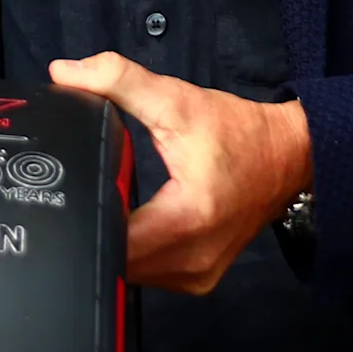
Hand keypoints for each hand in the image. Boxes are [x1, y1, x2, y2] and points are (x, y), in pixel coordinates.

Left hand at [49, 52, 311, 295]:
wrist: (289, 155)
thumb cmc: (239, 131)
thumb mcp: (177, 99)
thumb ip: (118, 81)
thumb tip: (63, 72)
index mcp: (188, 220)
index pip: (111, 238)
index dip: (84, 215)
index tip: (68, 191)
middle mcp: (194, 261)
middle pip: (114, 258)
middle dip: (94, 225)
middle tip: (83, 191)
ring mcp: (198, 277)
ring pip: (129, 271)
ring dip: (113, 240)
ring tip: (108, 203)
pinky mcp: (199, 279)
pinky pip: (149, 274)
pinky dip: (134, 250)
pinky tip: (130, 220)